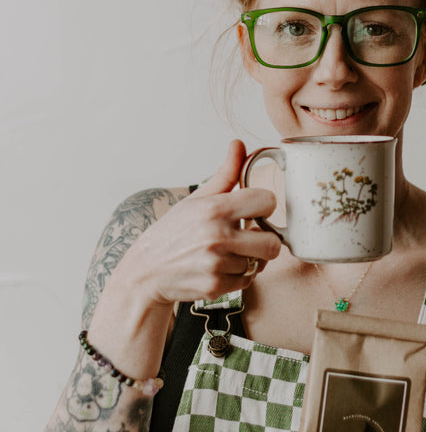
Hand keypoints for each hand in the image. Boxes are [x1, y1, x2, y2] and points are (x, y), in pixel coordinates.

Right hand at [117, 140, 281, 305]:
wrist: (146, 271)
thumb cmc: (173, 232)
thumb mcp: (197, 199)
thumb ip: (225, 174)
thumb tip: (238, 144)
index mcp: (214, 209)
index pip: (267, 202)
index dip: (264, 206)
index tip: (255, 211)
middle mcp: (217, 236)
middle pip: (273, 243)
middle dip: (265, 241)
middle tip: (250, 237)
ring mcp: (216, 264)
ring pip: (259, 264)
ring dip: (249, 259)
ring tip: (228, 253)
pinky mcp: (215, 287)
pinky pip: (246, 281)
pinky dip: (237, 276)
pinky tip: (220, 268)